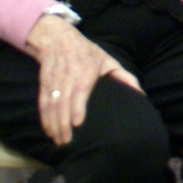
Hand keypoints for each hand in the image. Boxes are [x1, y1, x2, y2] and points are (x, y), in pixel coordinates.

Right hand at [24, 14, 142, 145]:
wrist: (59, 40)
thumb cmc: (88, 54)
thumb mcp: (108, 61)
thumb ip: (124, 77)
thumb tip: (140, 94)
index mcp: (86, 69)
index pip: (80, 90)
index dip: (77, 107)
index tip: (77, 124)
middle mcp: (69, 75)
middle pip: (64, 102)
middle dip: (63, 124)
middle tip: (67, 142)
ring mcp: (55, 80)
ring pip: (52, 104)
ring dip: (53, 124)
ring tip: (58, 141)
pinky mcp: (44, 83)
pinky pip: (42, 103)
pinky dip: (44, 118)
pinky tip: (48, 131)